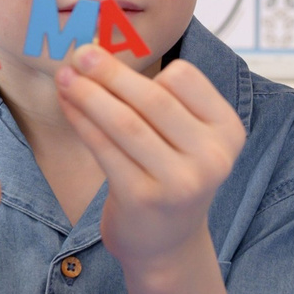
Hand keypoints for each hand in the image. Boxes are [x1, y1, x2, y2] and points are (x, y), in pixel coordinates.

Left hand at [53, 44, 246, 282]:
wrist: (166, 244)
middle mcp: (212, 157)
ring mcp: (180, 181)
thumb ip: (163, 99)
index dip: (146, 68)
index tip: (110, 56)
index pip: (185, 79)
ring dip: (89, 94)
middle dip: (110, 72)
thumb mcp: (186, 137)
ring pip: (126, 123)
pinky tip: (68, 106)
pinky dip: (82, 122)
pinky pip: (105, 149)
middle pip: (153, 100)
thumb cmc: (171, 176)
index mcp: (228, 131)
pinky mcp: (143, 198)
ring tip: (65, 77)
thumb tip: (106, 49)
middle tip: (80, 53)